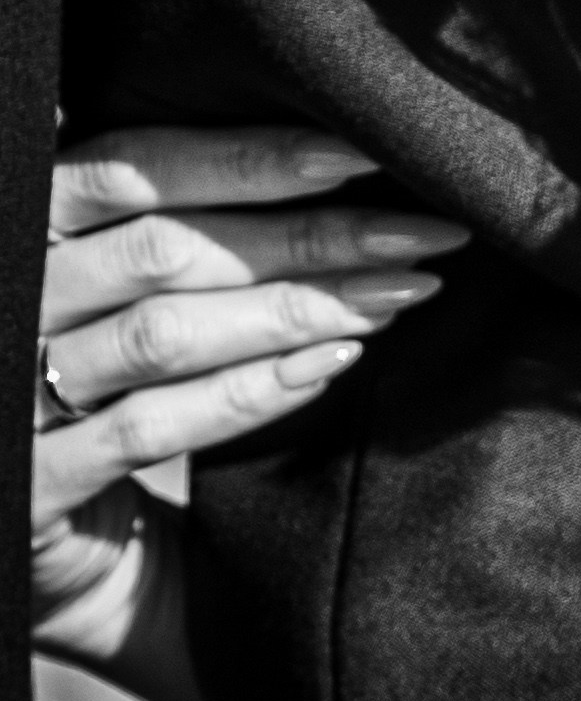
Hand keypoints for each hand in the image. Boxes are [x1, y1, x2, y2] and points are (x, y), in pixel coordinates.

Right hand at [35, 132, 460, 664]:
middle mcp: (15, 297)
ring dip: (294, 310)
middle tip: (420, 234)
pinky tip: (331, 365)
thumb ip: (199, 227)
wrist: (65, 546)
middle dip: (307, 235)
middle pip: (165, 249)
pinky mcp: (36, 481)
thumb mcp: (136, 289)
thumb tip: (348, 168)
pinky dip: (248, 395)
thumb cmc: (118, 386)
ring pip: (165, 334)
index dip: (250, 157)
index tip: (363, 154)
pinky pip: (151, 427)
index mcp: (34, 228)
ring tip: (397, 296)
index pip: (134, 168)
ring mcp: (14, 392)